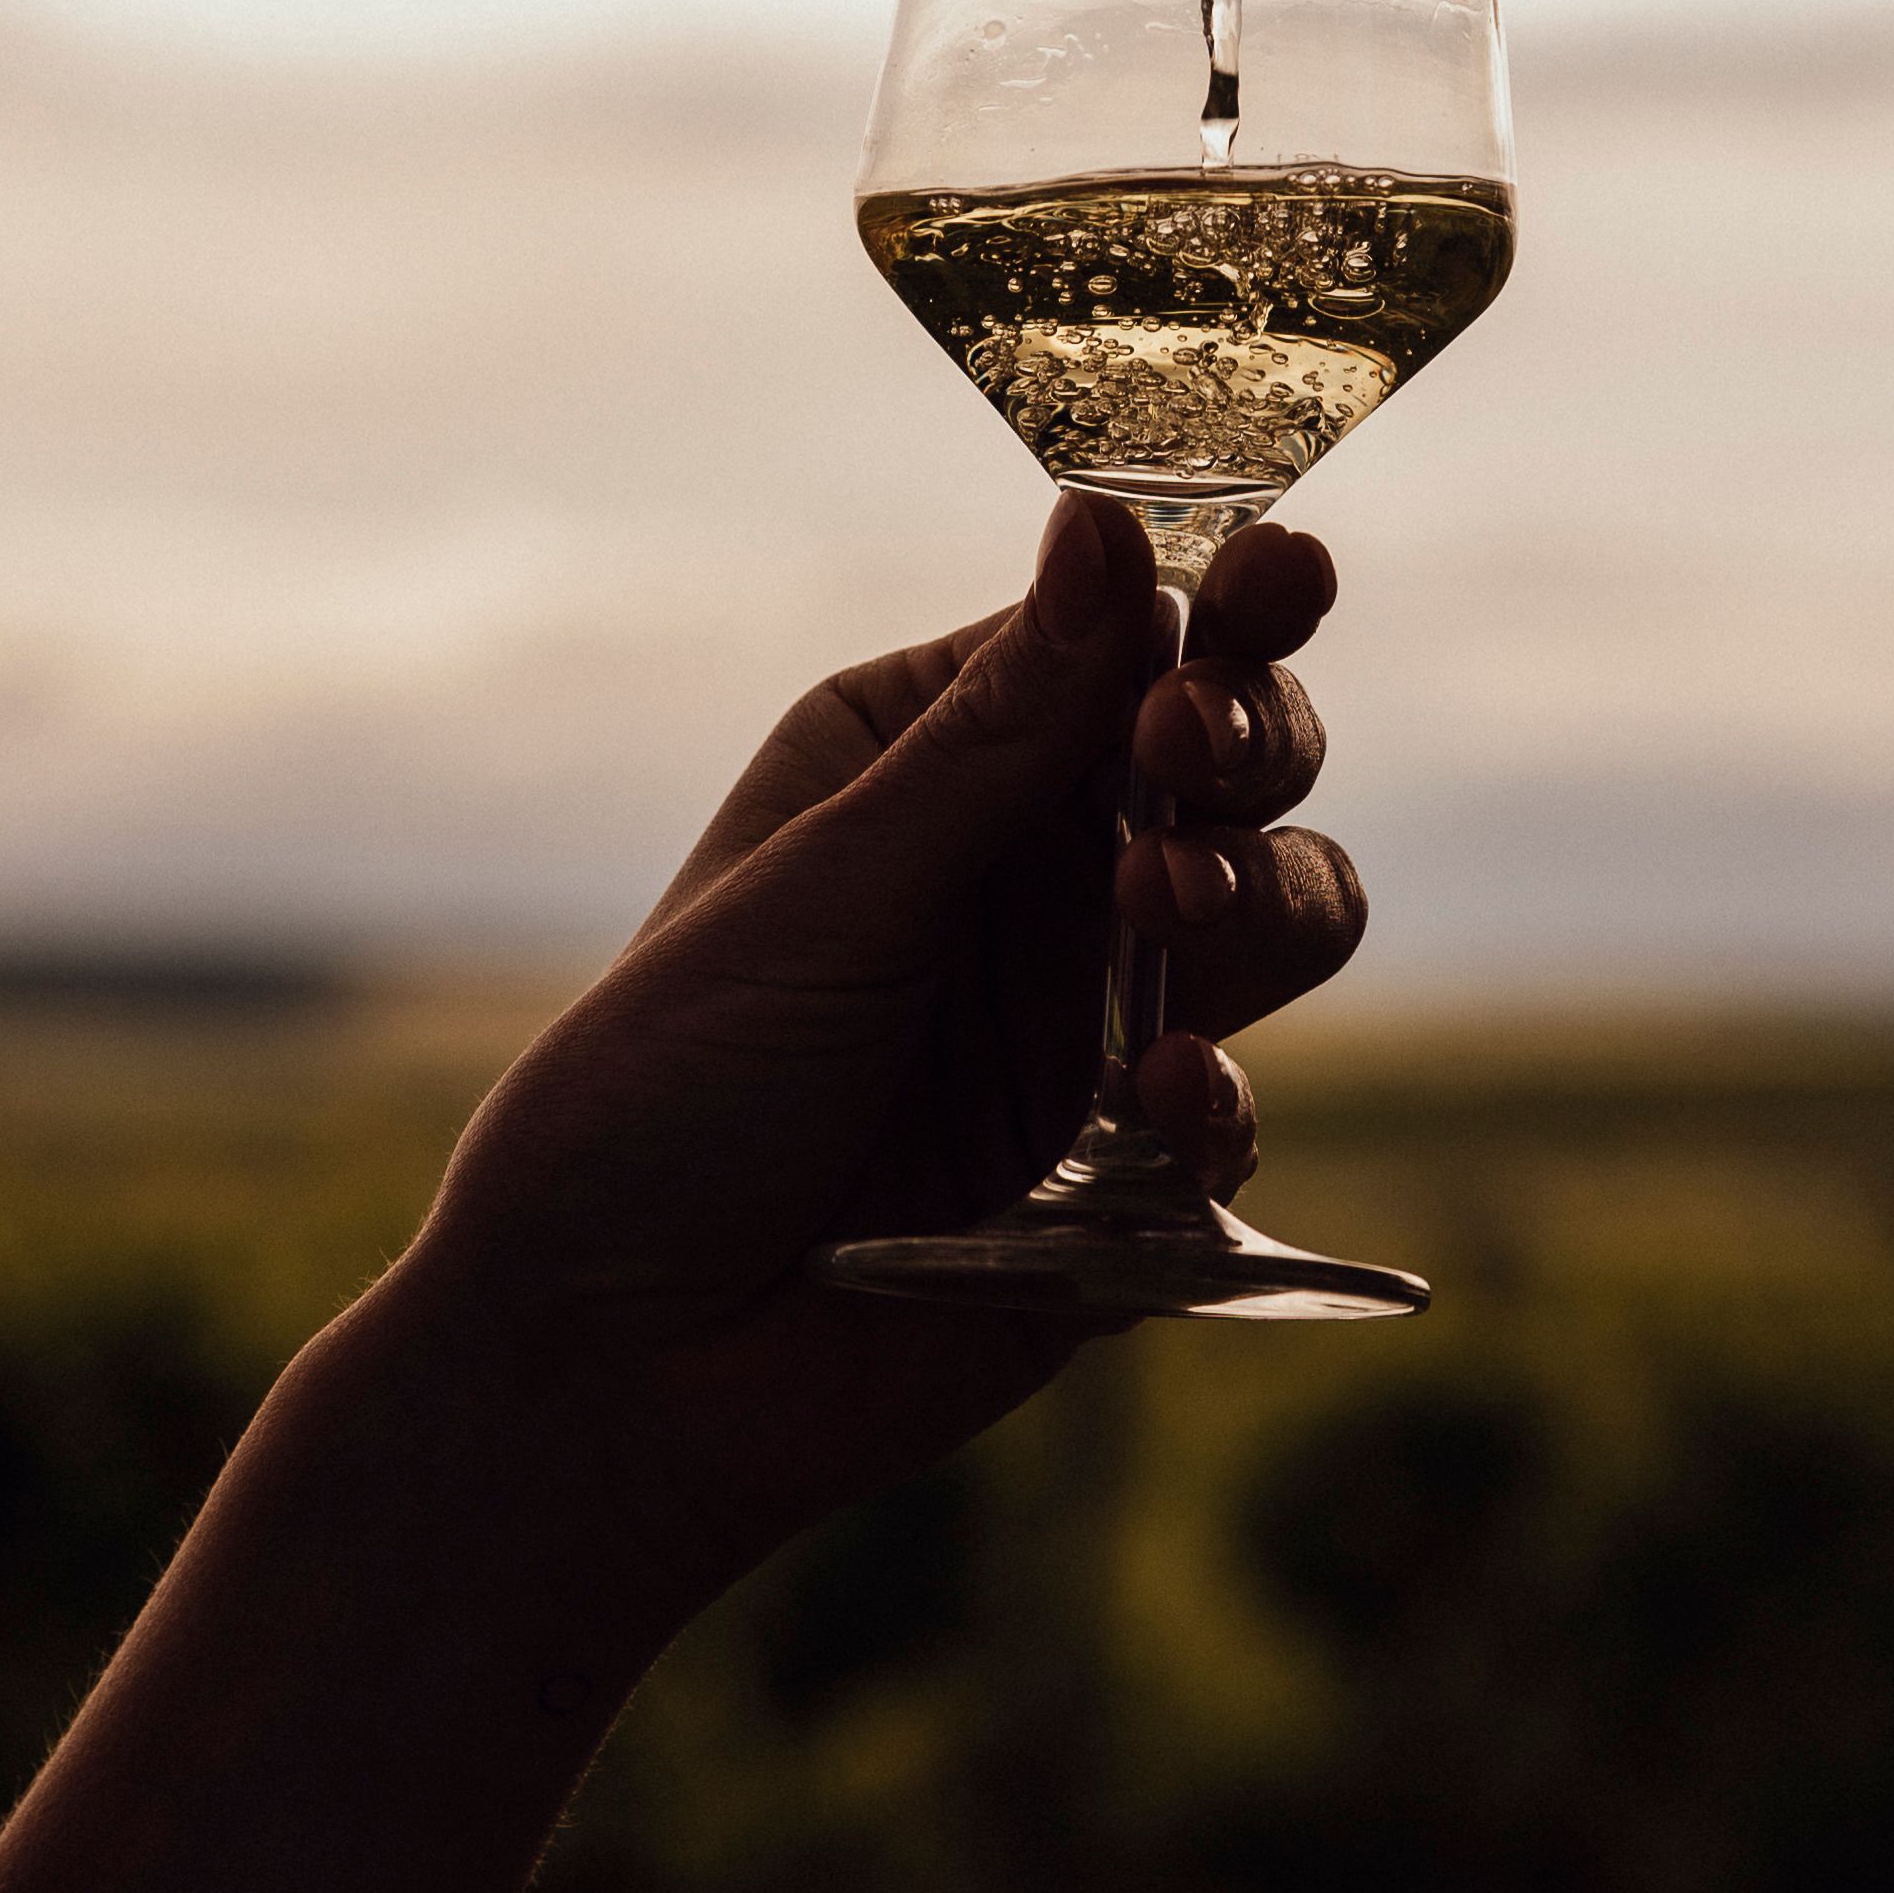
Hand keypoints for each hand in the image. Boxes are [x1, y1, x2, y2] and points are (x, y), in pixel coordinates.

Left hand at [385, 493, 1360, 1609]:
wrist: (606, 1373)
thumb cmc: (659, 1093)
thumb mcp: (823, 890)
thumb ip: (996, 732)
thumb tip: (1111, 520)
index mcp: (939, 755)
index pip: (1128, 638)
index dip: (1226, 604)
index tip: (1279, 577)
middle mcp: (1035, 869)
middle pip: (1246, 757)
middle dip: (1248, 741)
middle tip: (1177, 763)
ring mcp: (1092, 1020)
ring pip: (1287, 909)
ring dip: (1252, 896)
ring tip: (1160, 922)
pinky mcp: (1127, 1179)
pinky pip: (1240, 1109)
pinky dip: (1223, 1096)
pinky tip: (1160, 1101)